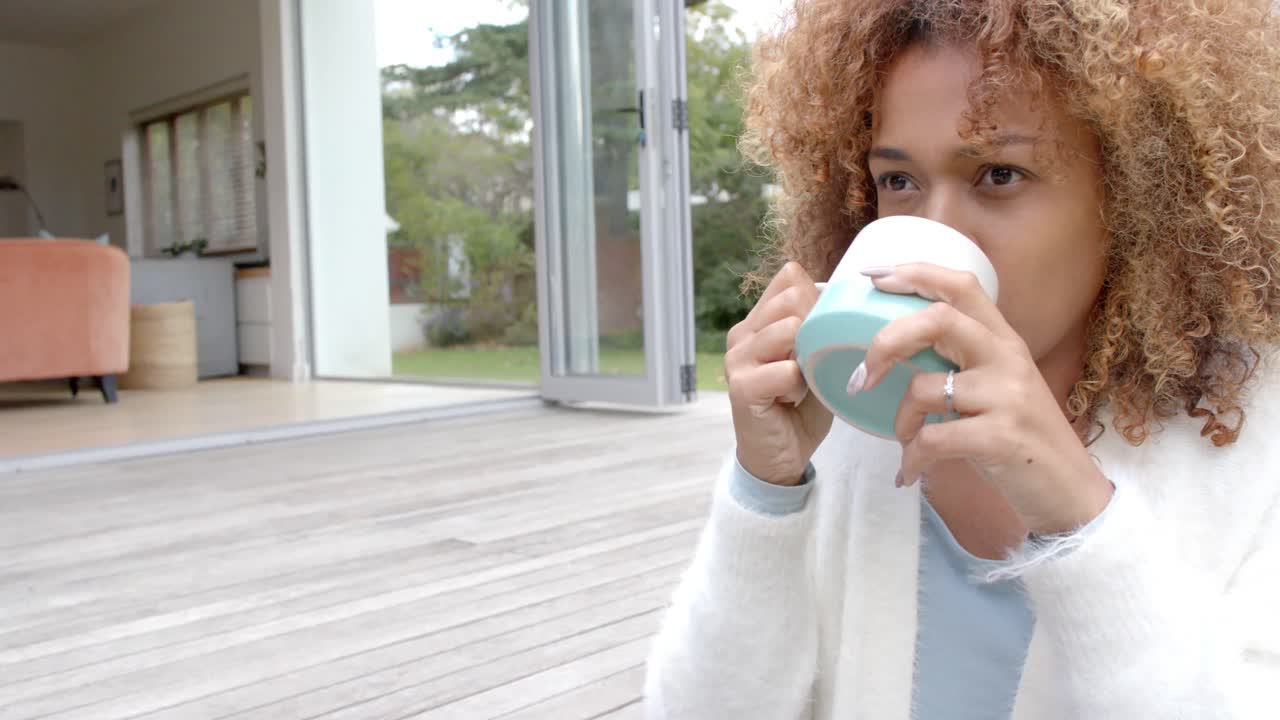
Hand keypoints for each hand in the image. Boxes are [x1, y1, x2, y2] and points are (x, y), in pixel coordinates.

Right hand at [725, 262, 833, 484]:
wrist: (780, 457)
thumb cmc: (800, 408)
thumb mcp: (813, 358)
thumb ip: (816, 325)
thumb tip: (835, 291)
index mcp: (757, 321)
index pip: (790, 278)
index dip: (818, 301)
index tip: (821, 335)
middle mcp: (741, 334)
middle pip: (792, 296)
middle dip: (816, 326)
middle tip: (811, 362)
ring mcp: (737, 359)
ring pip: (789, 329)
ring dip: (807, 358)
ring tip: (800, 382)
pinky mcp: (742, 387)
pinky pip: (786, 370)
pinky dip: (799, 386)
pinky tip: (790, 400)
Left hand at [860, 263, 1113, 534]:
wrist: (1070, 493)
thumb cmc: (1022, 439)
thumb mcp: (1000, 386)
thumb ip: (962, 361)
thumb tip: (896, 348)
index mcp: (1004, 340)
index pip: (962, 285)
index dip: (914, 273)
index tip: (874, 277)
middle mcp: (1007, 359)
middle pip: (938, 319)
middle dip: (886, 342)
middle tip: (861, 376)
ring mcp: (1007, 396)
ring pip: (924, 388)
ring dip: (901, 421)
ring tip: (908, 443)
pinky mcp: (1001, 437)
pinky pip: (932, 439)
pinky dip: (911, 459)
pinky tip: (910, 473)